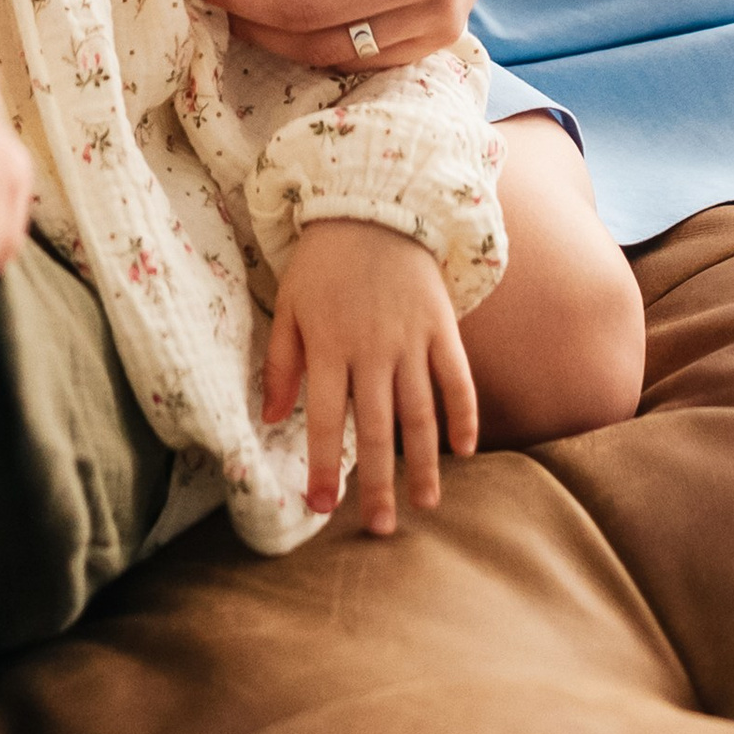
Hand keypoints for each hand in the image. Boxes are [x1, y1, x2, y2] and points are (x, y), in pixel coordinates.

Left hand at [264, 220, 478, 533]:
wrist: (374, 204)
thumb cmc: (324, 262)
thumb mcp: (289, 305)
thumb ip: (280, 363)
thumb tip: (268, 419)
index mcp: (329, 345)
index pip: (325, 420)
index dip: (322, 467)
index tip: (319, 509)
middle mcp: (372, 349)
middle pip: (377, 429)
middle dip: (377, 484)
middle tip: (378, 529)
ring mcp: (411, 339)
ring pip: (420, 413)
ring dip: (423, 463)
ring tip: (425, 505)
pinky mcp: (442, 327)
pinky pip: (457, 378)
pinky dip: (463, 414)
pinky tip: (464, 450)